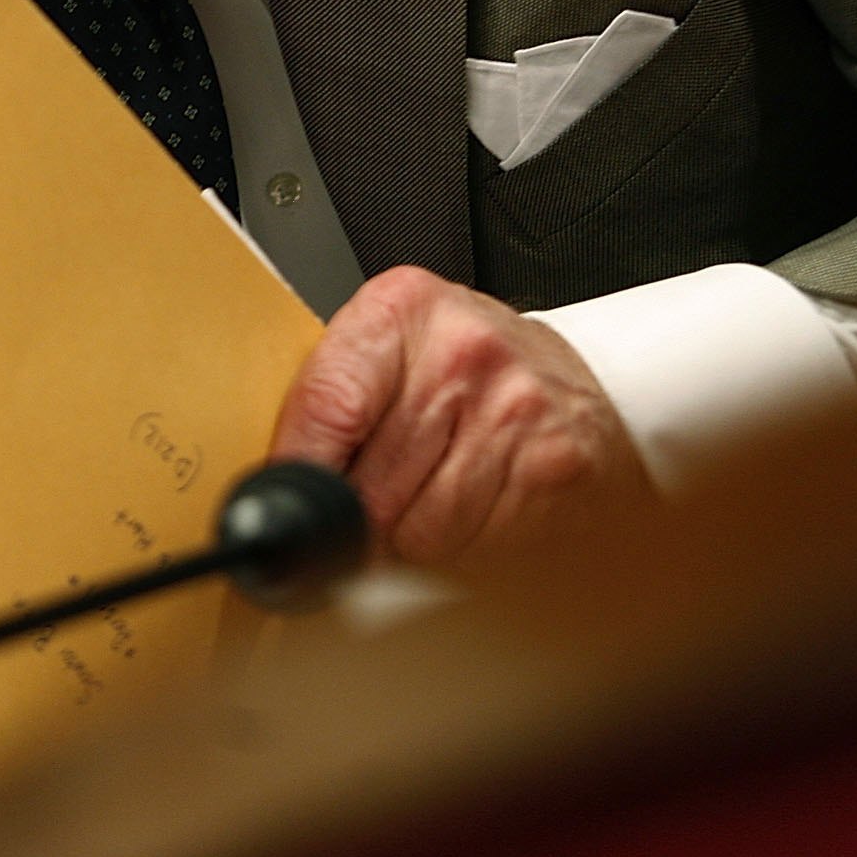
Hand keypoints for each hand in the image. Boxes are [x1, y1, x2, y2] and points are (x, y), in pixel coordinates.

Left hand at [270, 266, 654, 568]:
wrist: (576, 374)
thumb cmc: (461, 365)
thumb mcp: (386, 352)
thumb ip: (329, 405)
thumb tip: (280, 492)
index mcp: (399, 309)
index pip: (326, 406)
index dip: (299, 476)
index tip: (288, 512)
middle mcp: (463, 351)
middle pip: (371, 484)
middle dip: (354, 519)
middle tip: (357, 517)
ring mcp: (516, 408)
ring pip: (424, 530)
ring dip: (410, 540)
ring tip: (421, 502)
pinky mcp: (556, 466)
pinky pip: (479, 546)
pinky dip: (465, 547)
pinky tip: (473, 507)